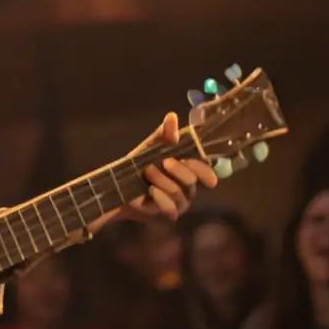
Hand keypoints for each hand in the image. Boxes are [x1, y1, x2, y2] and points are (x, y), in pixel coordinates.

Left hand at [92, 112, 217, 230]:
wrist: (121, 186)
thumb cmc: (142, 164)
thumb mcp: (152, 147)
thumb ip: (165, 134)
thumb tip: (172, 116)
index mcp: (189, 170)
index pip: (206, 171)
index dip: (204, 168)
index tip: (190, 159)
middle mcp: (188, 188)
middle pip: (192, 180)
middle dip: (179, 170)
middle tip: (164, 162)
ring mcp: (180, 202)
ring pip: (179, 193)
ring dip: (163, 181)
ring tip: (148, 172)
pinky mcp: (168, 212)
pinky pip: (171, 208)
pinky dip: (161, 198)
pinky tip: (151, 191)